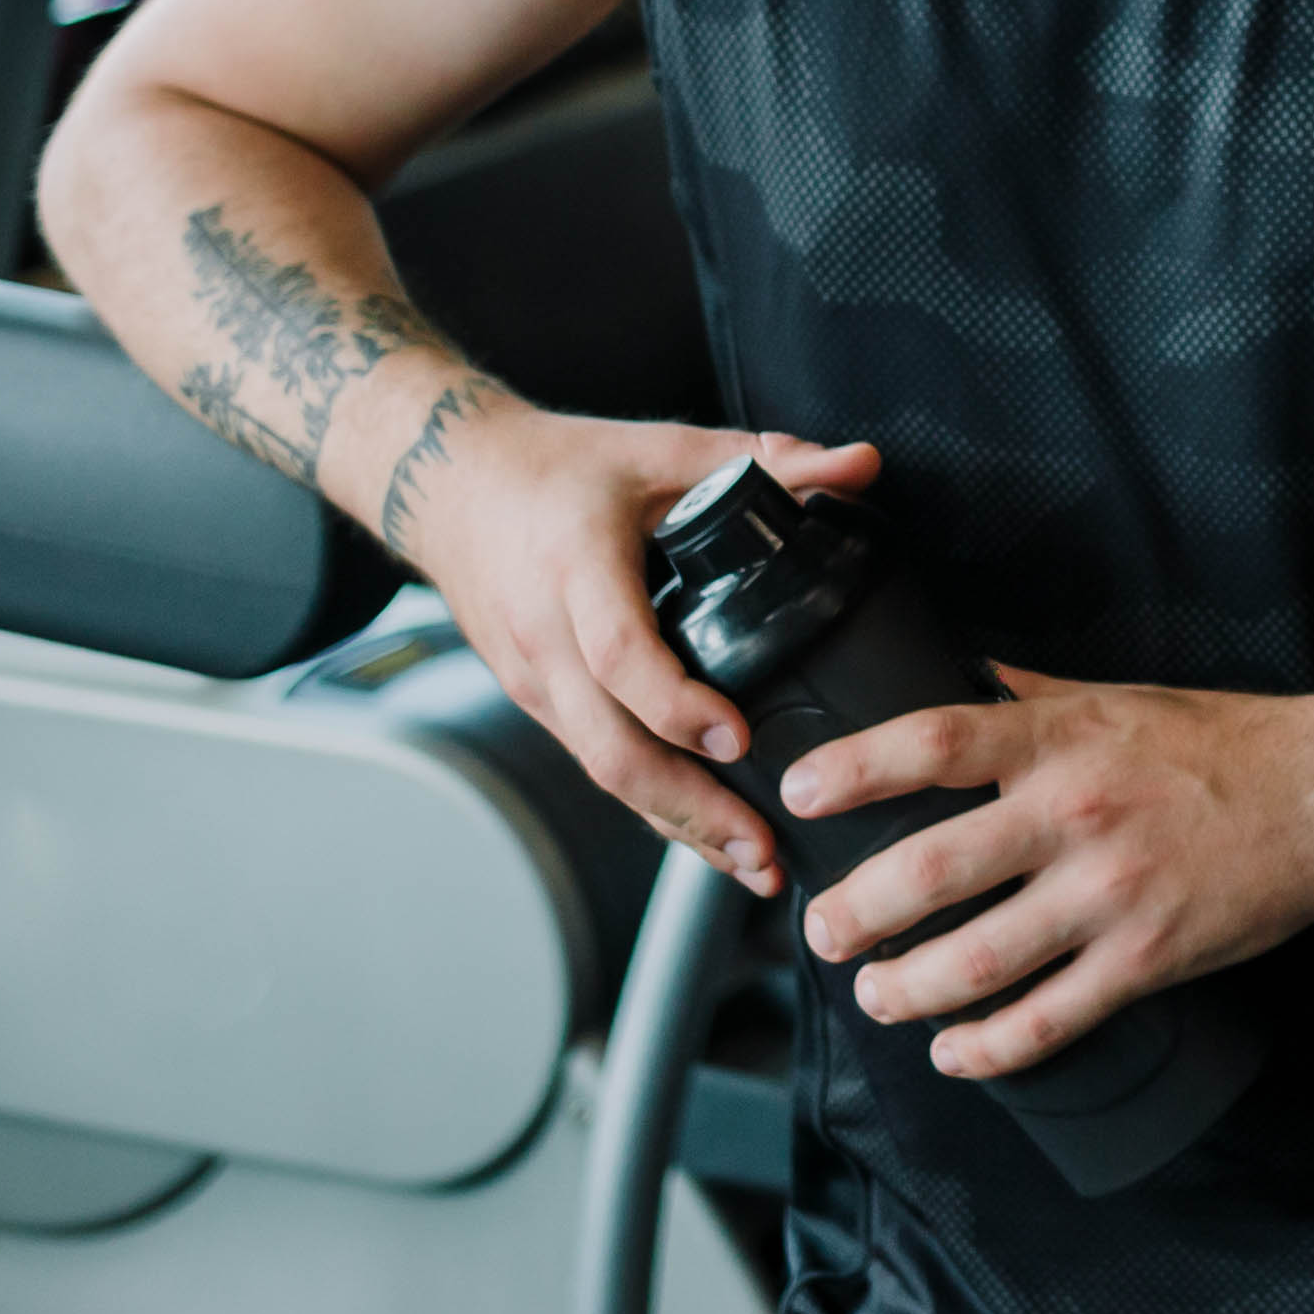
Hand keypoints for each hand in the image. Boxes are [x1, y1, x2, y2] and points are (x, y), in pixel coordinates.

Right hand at [389, 403, 878, 889]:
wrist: (453, 488)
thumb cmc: (559, 469)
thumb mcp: (661, 449)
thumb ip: (766, 459)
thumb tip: (861, 466)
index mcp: (578, 569)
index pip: (620, 655)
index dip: (677, 705)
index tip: (737, 737)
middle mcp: (548, 639)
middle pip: (611, 748)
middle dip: (690, 809)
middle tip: (763, 847)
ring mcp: (537, 682)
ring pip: (603, 773)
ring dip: (678, 826)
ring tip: (754, 863)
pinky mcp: (539, 704)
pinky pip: (597, 764)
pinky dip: (653, 806)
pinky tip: (708, 835)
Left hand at [782, 676, 1313, 1081]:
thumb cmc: (1218, 741)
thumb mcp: (1116, 697)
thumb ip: (1030, 698)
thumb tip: (956, 677)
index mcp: (1062, 740)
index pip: (936, 743)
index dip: (855, 767)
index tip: (798, 793)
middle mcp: (1077, 815)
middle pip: (934, 869)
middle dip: (859, 912)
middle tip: (823, 933)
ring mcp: (1111, 895)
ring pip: (980, 961)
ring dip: (908, 989)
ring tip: (877, 995)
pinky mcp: (1147, 960)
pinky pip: (1050, 1019)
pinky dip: (989, 1048)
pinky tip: (954, 1052)